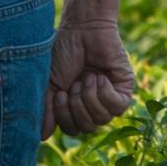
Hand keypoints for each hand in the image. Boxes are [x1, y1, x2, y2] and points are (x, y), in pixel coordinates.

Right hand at [41, 20, 138, 137]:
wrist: (81, 28)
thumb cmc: (63, 51)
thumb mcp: (49, 82)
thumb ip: (46, 109)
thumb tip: (42, 137)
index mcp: (75, 104)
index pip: (72, 129)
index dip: (64, 116)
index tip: (59, 93)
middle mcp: (93, 104)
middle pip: (87, 127)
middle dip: (77, 107)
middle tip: (74, 84)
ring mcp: (109, 96)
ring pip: (102, 119)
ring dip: (89, 97)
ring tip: (87, 78)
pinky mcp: (124, 88)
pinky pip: (118, 107)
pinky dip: (105, 94)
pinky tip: (100, 77)